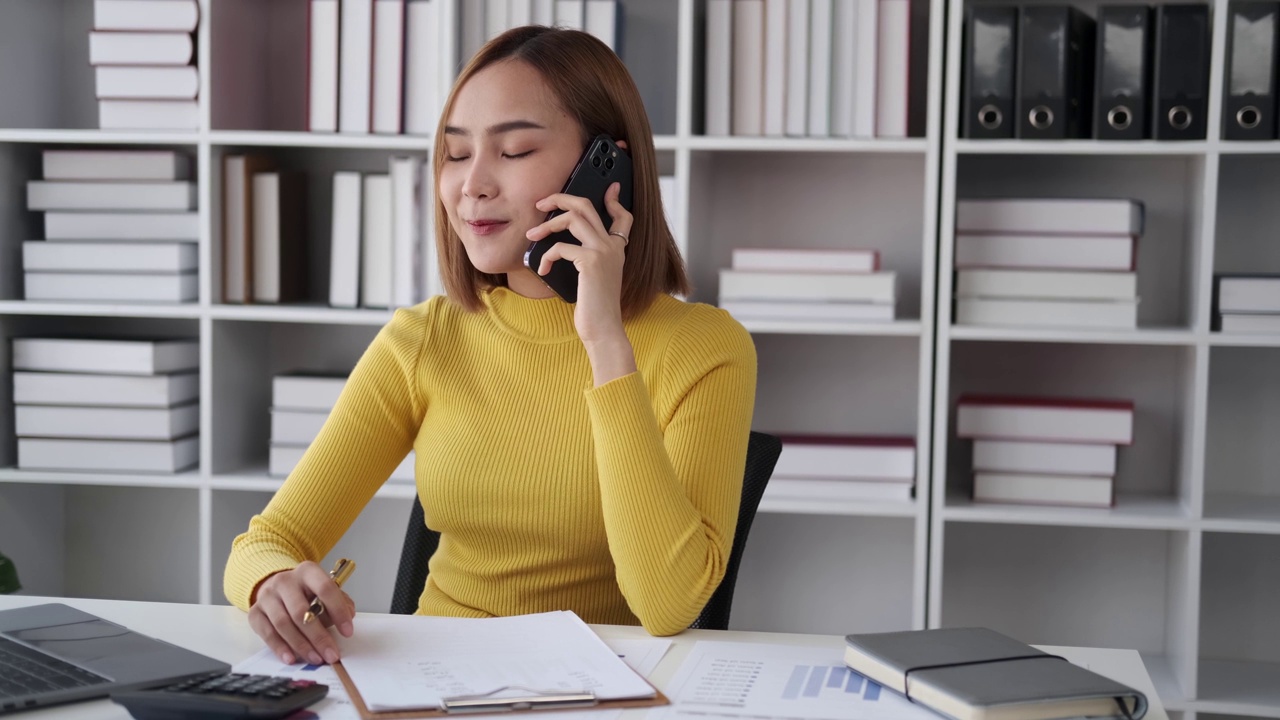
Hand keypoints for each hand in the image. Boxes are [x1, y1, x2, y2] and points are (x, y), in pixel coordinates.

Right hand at [248, 562, 354, 665]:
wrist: (278, 588)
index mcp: (307, 571)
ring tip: (315, 658)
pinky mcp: (255, 612)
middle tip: (330, 653)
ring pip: (283, 624)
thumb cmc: (306, 592)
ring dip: (301, 645)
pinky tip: (292, 658)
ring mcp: (267, 596)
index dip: (338, 611)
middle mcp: (285, 581)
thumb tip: (348, 616)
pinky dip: (280, 648)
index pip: (325, 588)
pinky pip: (267, 633)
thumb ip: (340, 601)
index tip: (347, 631)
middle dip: (318, 637)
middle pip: (301, 611)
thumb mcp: (325, 591)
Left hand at [526, 181, 632, 344]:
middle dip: (561, 198)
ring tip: (531, 236)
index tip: (610, 189)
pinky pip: (560, 246)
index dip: (615, 200)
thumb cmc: (595, 309)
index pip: (623, 217)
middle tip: (542, 203)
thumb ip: (587, 259)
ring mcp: (604, 251)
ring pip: (572, 218)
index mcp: (617, 250)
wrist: (604, 330)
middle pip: (587, 206)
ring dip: (547, 224)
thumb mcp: (595, 279)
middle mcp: (613, 246)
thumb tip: (563, 246)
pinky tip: (542, 269)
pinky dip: (546, 256)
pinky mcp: (591, 261)